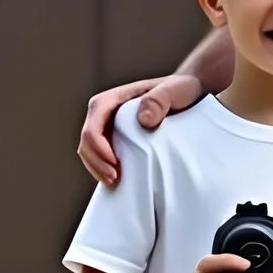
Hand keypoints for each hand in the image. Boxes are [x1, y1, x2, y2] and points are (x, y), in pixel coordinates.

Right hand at [78, 71, 205, 186]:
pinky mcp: (113, 137)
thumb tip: (143, 120)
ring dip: (97, 168)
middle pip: (87, 141)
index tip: (115, 164)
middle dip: (96, 163)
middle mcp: (104, 112)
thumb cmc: (179, 90)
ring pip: (89, 151)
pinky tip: (117, 180)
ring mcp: (107, 126)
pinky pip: (99, 155)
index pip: (93, 126)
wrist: (185, 94)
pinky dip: (103, 168)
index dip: (98, 148)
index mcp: (112, 99)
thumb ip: (159, 100)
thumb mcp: (174, 91)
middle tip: (115, 179)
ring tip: (114, 182)